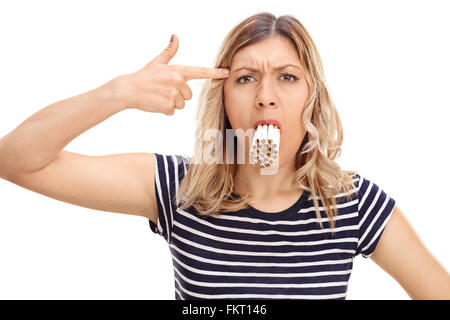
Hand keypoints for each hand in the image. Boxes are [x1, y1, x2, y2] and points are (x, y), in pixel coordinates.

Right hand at [115, 34, 229, 114]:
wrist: (128, 89)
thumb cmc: (144, 76)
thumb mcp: (157, 62)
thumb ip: (169, 51)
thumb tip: (175, 36)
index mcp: (177, 70)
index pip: (200, 71)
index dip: (215, 73)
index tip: (227, 72)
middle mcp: (178, 81)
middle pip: (189, 95)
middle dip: (178, 96)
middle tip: (163, 91)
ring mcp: (173, 94)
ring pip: (181, 105)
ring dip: (171, 104)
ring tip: (159, 96)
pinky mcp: (168, 106)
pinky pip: (172, 112)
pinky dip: (165, 110)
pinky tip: (156, 103)